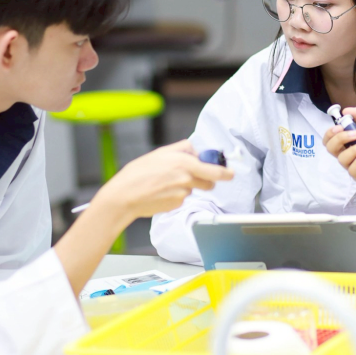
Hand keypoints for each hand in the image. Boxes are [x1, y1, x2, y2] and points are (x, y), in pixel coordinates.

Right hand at [89, 140, 234, 224]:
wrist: (125, 196)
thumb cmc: (138, 173)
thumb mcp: (161, 153)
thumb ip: (182, 149)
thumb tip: (195, 149)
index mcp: (185, 163)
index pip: (215, 170)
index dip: (225, 172)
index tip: (231, 173)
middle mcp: (187, 179)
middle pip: (209, 182)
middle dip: (206, 179)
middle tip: (192, 176)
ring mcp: (183, 194)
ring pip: (194, 189)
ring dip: (187, 186)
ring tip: (166, 183)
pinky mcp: (177, 205)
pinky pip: (183, 198)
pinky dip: (176, 195)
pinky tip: (162, 192)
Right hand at [323, 106, 355, 204]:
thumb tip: (344, 111)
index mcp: (352, 141)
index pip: (332, 139)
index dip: (331, 133)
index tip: (339, 125)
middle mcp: (351, 154)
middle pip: (331, 149)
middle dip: (338, 139)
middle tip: (352, 133)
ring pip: (342, 160)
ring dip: (352, 150)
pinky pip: (353, 171)